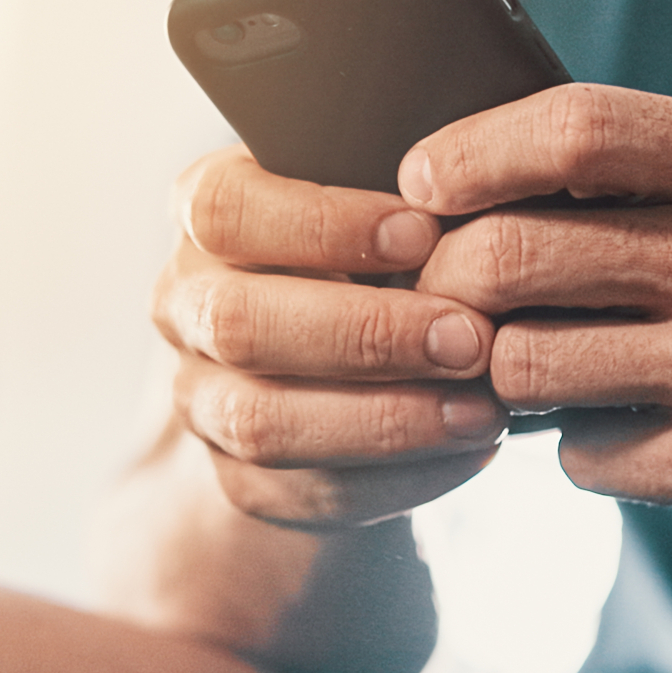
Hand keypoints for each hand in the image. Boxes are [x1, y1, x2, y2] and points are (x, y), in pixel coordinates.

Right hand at [152, 148, 507, 528]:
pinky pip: (308, 491)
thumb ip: (409, 189)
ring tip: (484, 409)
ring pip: (263, 422)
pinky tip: (471, 450)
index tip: (424, 231)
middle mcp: (187, 304)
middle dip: (366, 335)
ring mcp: (200, 399)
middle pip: (240, 323)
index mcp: (206, 212)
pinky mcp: (240, 479)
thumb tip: (485, 181)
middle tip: (471, 337)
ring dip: (386, 418)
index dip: (322, 224)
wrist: (335, 364)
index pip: (226, 211)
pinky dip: (400, 476)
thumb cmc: (379, 250)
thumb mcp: (381, 197)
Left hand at [403, 0, 671, 542]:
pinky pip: (587, 454)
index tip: (420, 178)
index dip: (469, 152)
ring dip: (504, 368)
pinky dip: (577, 445)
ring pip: (530, 364)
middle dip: (451, 278)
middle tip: (442, 287)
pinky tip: (609, 421)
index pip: (572, 131)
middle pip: (515, 258)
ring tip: (522, 355)